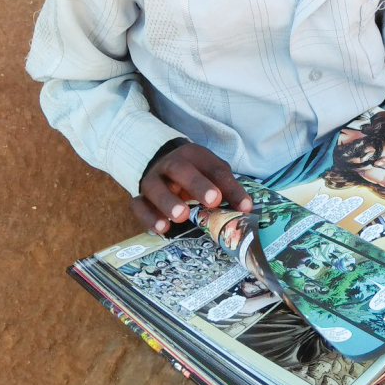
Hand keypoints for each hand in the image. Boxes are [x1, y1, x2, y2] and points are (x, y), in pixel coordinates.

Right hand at [131, 142, 252, 233]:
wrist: (164, 166)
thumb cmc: (196, 173)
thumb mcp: (213, 173)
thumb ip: (228, 188)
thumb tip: (246, 209)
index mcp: (194, 155)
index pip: (215, 169)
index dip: (231, 187)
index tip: (245, 206)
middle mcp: (171, 164)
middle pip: (180, 170)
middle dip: (197, 185)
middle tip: (213, 201)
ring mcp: (153, 180)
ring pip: (154, 187)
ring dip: (167, 201)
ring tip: (181, 216)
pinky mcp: (141, 196)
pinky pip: (138, 205)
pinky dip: (148, 217)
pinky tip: (162, 229)